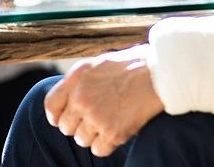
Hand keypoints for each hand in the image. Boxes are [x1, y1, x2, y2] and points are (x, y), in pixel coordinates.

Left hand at [45, 45, 163, 156]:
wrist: (162, 73)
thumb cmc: (134, 65)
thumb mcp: (100, 64)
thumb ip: (81, 81)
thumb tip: (68, 100)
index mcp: (77, 77)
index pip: (51, 106)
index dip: (57, 115)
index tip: (66, 118)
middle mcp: (82, 98)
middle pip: (66, 127)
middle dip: (80, 125)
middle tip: (97, 117)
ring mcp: (97, 116)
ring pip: (82, 140)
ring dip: (94, 134)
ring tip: (111, 120)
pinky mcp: (113, 132)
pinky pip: (98, 149)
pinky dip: (107, 143)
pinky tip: (118, 129)